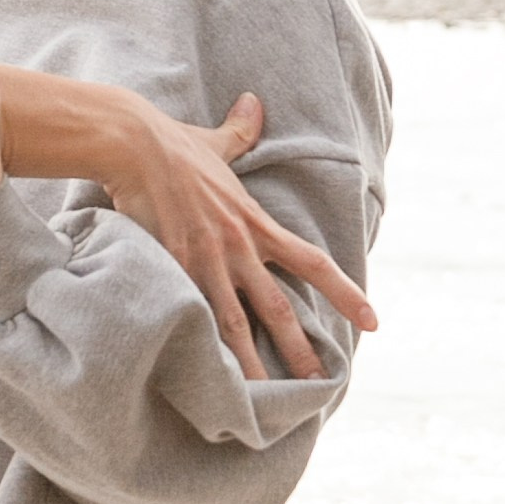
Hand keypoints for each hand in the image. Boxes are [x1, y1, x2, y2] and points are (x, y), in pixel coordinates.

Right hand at [103, 90, 376, 380]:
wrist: (133, 145)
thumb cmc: (172, 144)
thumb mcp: (215, 141)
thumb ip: (240, 131)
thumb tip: (254, 103)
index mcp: (254, 223)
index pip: (314, 263)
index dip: (346, 293)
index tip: (372, 320)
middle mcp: (238, 247)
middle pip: (279, 307)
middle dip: (300, 347)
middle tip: (320, 381)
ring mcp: (205, 261)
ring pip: (236, 323)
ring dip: (252, 363)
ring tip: (264, 400)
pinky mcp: (171, 268)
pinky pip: (192, 316)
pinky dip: (201, 347)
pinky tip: (207, 375)